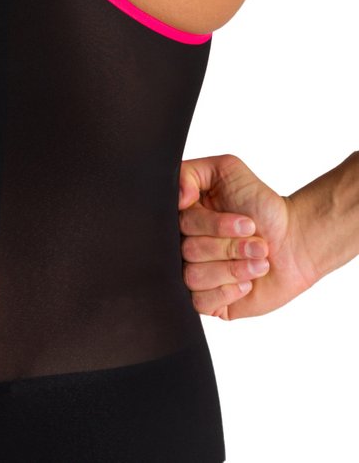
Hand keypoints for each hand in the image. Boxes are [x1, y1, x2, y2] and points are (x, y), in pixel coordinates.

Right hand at [178, 153, 317, 319]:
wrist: (295, 242)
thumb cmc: (262, 205)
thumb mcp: (226, 169)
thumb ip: (190, 172)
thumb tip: (176, 197)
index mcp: (183, 216)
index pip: (178, 223)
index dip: (214, 225)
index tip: (245, 222)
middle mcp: (182, 244)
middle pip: (187, 251)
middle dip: (231, 247)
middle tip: (257, 242)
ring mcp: (194, 272)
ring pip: (193, 277)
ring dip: (234, 269)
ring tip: (259, 262)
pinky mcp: (207, 300)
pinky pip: (199, 302)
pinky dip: (228, 292)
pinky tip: (246, 284)